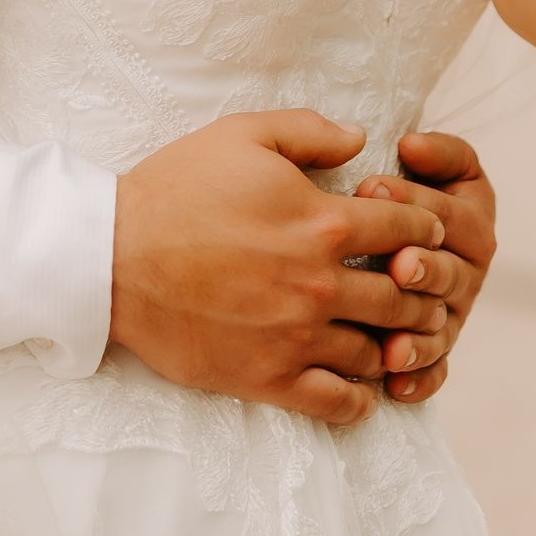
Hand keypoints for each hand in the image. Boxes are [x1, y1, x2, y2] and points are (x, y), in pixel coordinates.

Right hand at [109, 111, 451, 426]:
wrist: (111, 257)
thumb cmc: (175, 189)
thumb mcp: (241, 135)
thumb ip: (310, 132)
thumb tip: (361, 139)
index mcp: (323, 221)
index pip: (409, 230)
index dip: (424, 229)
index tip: (421, 235)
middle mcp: (320, 283)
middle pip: (404, 297)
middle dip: (420, 292)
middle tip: (417, 291)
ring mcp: (296, 337)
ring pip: (377, 352)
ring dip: (391, 343)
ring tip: (389, 336)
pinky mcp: (267, 379)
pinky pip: (338, 403)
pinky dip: (359, 399)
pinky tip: (357, 385)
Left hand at [356, 129, 497, 405]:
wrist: (379, 233)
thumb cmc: (398, 191)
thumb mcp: (424, 161)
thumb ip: (432, 151)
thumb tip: (411, 145)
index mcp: (471, 219)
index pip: (454, 212)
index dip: (415, 199)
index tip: (369, 186)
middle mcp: (467, 269)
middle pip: (453, 274)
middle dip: (427, 269)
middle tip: (398, 266)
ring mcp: (452, 313)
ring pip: (443, 326)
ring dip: (421, 334)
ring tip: (394, 343)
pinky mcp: (435, 349)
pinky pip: (434, 370)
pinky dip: (418, 378)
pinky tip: (394, 382)